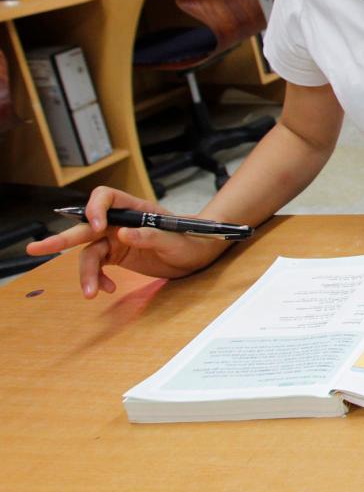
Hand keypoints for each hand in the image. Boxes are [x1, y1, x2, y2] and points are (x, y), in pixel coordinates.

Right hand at [24, 186, 228, 297]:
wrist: (199, 253)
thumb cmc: (192, 239)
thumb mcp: (175, 239)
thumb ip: (152, 235)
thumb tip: (125, 233)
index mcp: (136, 209)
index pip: (106, 198)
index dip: (95, 209)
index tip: (96, 227)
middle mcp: (121, 222)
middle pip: (86, 226)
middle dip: (61, 238)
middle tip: (36, 248)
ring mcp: (117, 239)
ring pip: (89, 253)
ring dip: (86, 273)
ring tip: (91, 293)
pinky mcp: (117, 255)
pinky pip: (97, 266)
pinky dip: (98, 279)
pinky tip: (107, 289)